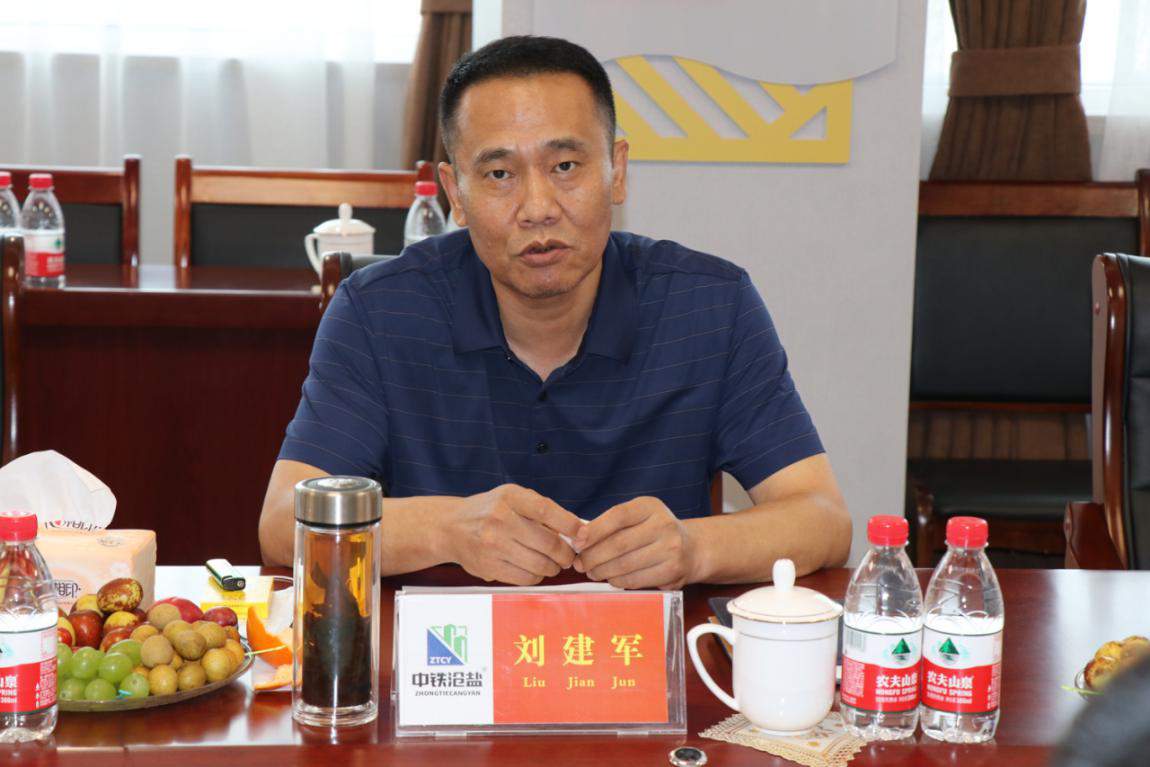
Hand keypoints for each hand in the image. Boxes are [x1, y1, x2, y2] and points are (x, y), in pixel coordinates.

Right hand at [447, 484, 583, 585]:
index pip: (546, 511)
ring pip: (539, 565)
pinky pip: (526, 578)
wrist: (451, 527)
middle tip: (569, 556)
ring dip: (553, 568)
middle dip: (566, 554)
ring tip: (553, 564)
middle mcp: (500, 520)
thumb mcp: (512, 498)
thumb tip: (577, 529)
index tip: (583, 535)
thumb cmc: (490, 511)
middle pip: (548, 543)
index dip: (570, 525)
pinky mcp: (489, 567)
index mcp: (510, 497)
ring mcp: (493, 545)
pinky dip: (537, 577)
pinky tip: (535, 570)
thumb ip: (542, 510)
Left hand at [572, 496, 695, 589]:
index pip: (618, 516)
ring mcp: (671, 548)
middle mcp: (663, 525)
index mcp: (650, 506)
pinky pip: (636, 579)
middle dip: (593, 556)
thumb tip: (579, 539)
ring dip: (602, 571)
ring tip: (591, 572)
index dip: (594, 530)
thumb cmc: (653, 532)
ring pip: (626, 564)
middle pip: (619, 543)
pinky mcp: (673, 571)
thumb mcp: (638, 517)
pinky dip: (618, 581)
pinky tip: (610, 578)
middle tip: (579, 564)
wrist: (691, 548)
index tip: (577, 542)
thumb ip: (612, 524)